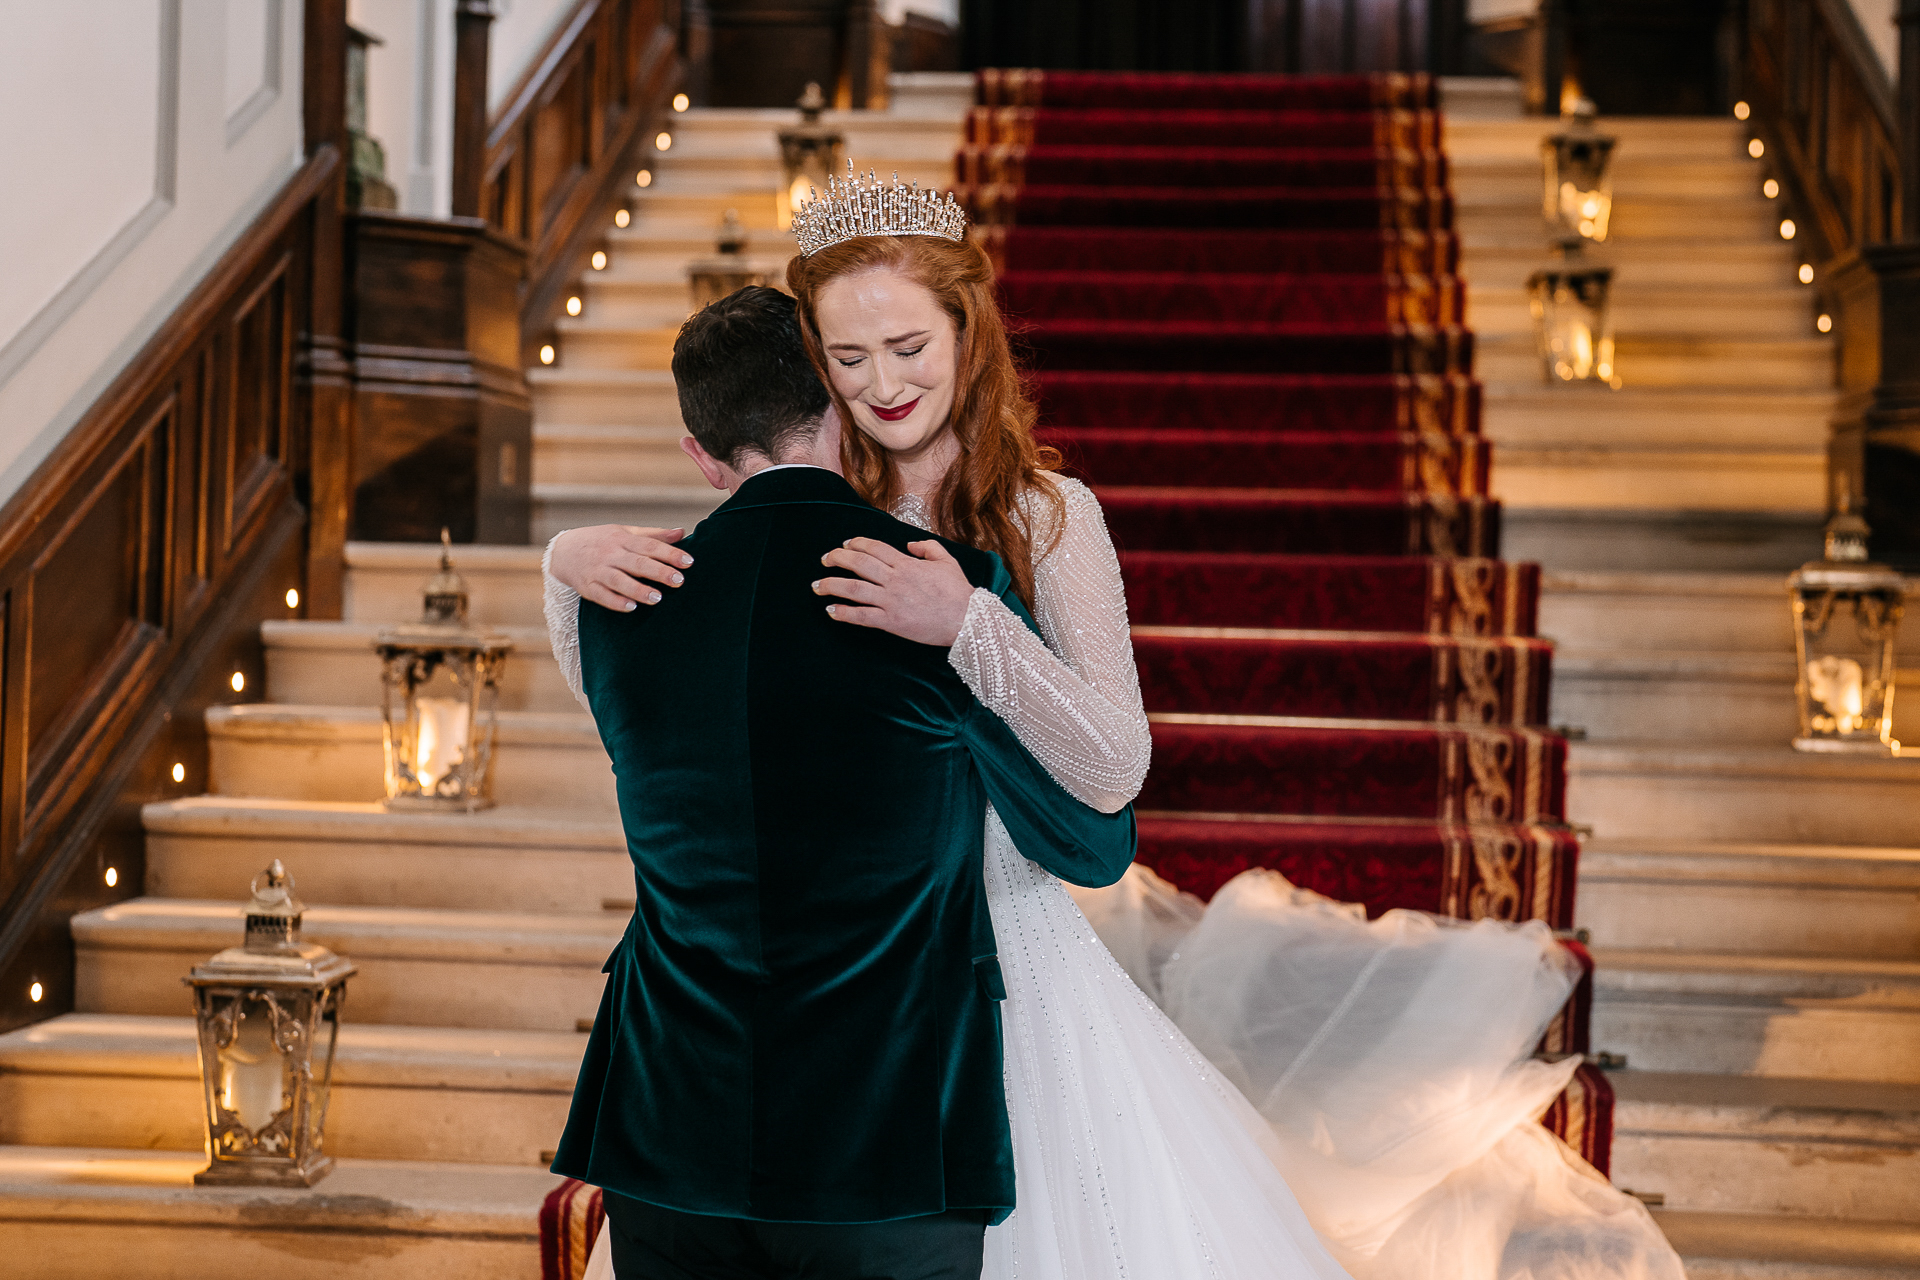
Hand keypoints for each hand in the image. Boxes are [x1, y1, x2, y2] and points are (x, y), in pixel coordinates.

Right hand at [550, 525, 692, 611]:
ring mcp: (598, 571)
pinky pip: (602, 596)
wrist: (564, 551)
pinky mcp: (587, 587)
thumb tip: (682, 532)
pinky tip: (631, 607)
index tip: (689, 562)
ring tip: (657, 598)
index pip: (649, 546)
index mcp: (623, 539)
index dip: (670, 553)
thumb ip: (654, 535)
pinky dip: (616, 602)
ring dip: (638, 590)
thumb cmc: (603, 541)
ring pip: (619, 580)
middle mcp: (610, 554)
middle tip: (678, 581)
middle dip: (658, 572)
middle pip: (636, 563)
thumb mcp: (626, 533)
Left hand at [814, 538, 975, 646]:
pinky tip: (831, 610)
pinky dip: (844, 613)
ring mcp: (892, 601)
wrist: (968, 619)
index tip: (844, 545)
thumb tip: (911, 544)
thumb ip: (928, 548)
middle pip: (858, 563)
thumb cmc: (958, 592)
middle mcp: (895, 579)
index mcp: (906, 564)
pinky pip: (862, 616)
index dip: (855, 544)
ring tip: (817, 585)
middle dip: (836, 559)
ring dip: (832, 585)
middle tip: (825, 559)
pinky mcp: (892, 622)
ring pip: (854, 589)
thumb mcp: (946, 561)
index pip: (873, 548)